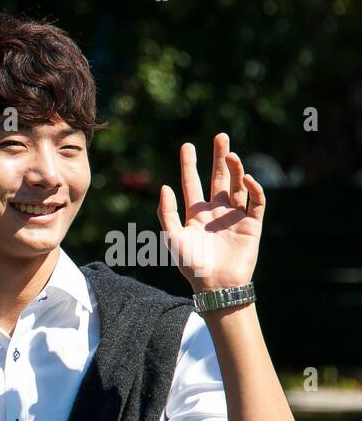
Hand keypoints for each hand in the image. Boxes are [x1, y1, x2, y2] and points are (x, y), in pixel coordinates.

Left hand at [157, 132, 264, 291]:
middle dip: (219, 157)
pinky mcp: (252, 223)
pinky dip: (254, 188)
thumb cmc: (191, 265)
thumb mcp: (172, 238)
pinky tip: (246, 178)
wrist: (215, 284)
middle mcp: (216, 211)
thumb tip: (164, 187)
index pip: (192, 182)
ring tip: (231, 154)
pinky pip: (256, 201)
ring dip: (235, 169)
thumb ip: (167, 213)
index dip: (189, 165)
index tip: (187, 145)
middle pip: (218, 178)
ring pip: (237, 185)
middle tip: (220, 136)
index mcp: (195, 213)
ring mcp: (234, 216)